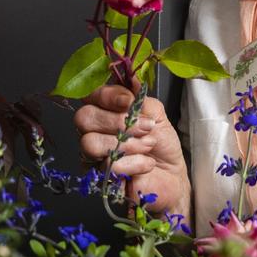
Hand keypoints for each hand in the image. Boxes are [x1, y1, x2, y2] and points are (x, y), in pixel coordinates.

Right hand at [73, 84, 190, 216]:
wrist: (172, 175)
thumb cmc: (161, 143)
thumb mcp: (155, 113)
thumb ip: (140, 96)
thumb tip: (130, 78)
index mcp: (104, 110)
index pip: (90, 95)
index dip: (108, 96)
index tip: (129, 101)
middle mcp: (93, 130)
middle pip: (84, 118)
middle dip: (117, 121)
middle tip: (145, 128)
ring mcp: (93, 155)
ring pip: (90, 143)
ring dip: (126, 143)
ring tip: (148, 146)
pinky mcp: (99, 178)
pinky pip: (107, 166)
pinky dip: (134, 163)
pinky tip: (147, 164)